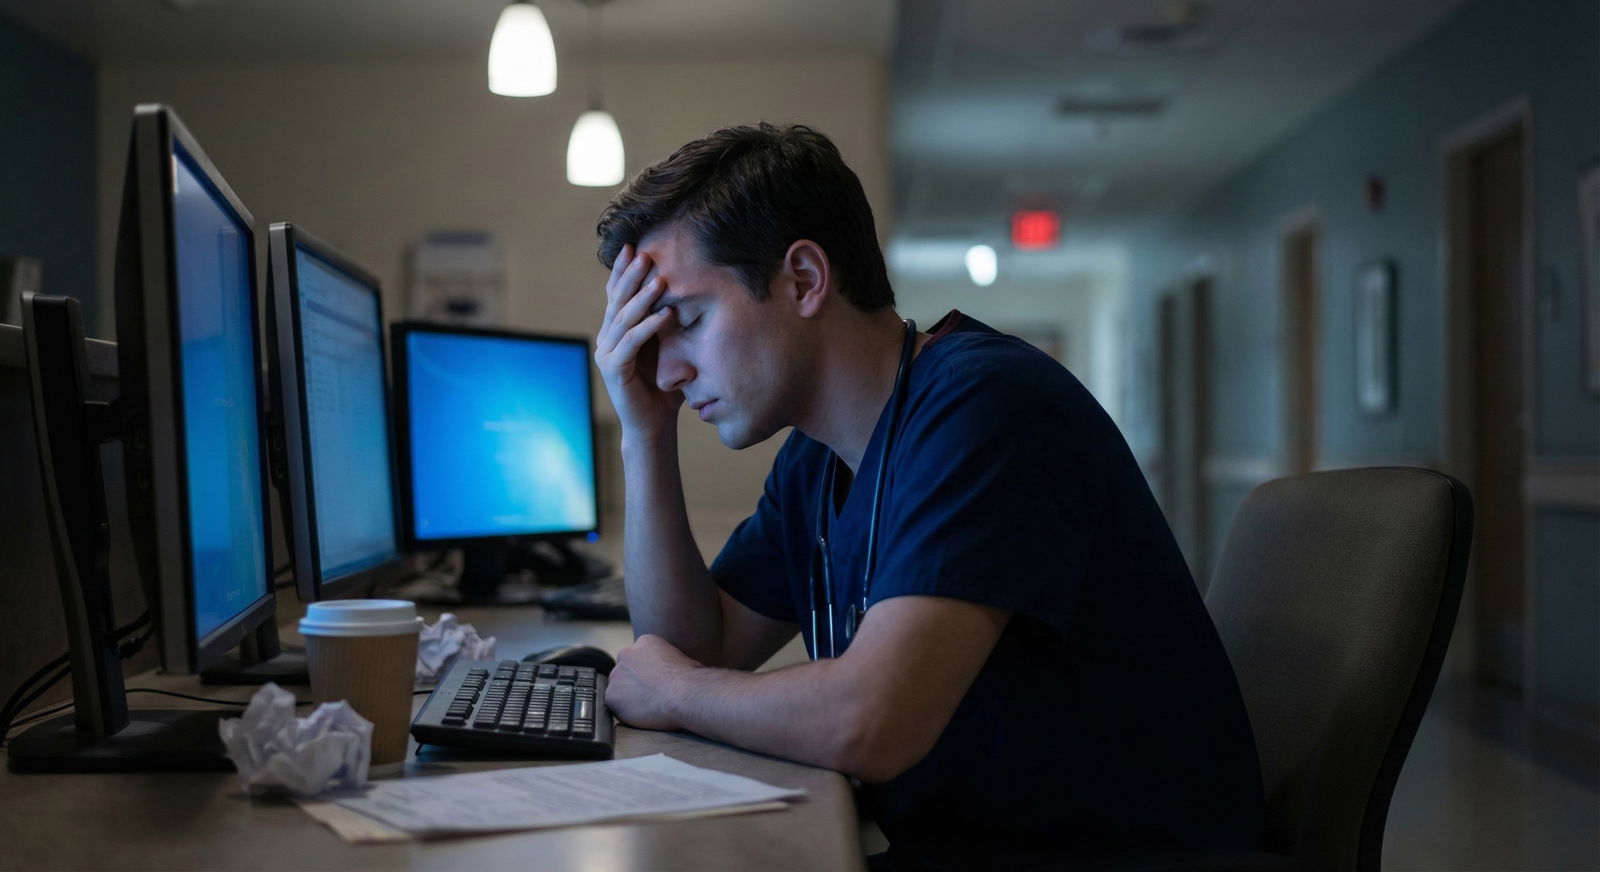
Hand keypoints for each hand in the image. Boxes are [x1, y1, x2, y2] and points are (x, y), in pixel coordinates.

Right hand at [595, 244, 682, 441]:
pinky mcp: (613, 369)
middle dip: (631, 276)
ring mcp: (606, 354)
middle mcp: (606, 339)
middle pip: (617, 301)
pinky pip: (632, 342)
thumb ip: (667, 324)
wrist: (653, 425)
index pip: (617, 295)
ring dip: (643, 298)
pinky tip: (666, 314)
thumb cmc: (664, 386)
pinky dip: (648, 327)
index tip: (634, 246)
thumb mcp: (668, 348)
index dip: (623, 271)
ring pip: (624, 318)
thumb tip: (685, 293)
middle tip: (645, 254)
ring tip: (660, 279)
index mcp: (616, 331)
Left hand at [604, 634, 702, 730]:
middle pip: (625, 671)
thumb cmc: (691, 680)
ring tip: (648, 707)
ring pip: (618, 688)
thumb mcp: (683, 660)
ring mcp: (616, 674)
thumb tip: (672, 672)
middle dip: (634, 683)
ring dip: (629, 698)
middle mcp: (627, 654)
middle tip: (650, 696)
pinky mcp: (611, 695)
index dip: (647, 672)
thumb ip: (668, 662)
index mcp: (645, 642)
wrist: (684, 694)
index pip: (639, 657)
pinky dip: (626, 712)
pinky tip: (642, 713)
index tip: (655, 683)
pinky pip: (615, 705)